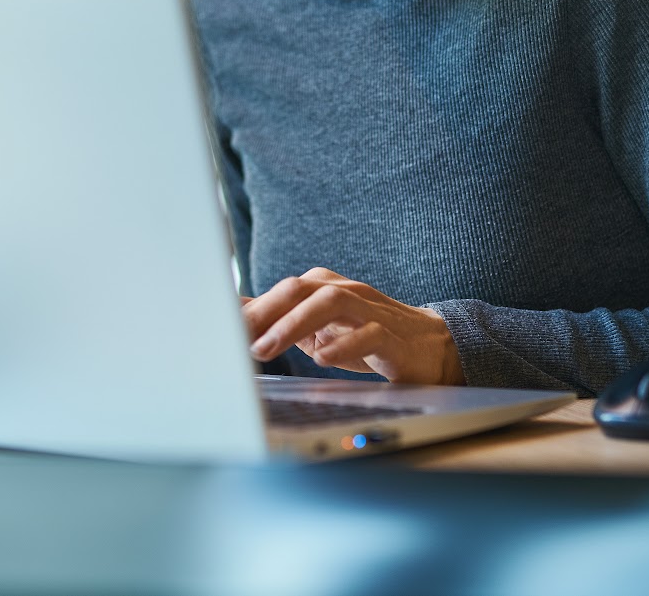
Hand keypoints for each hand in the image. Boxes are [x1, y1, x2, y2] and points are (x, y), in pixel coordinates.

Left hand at [241, 268, 464, 385]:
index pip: (280, 291)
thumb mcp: (317, 328)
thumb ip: (279, 320)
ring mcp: (370, 311)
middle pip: (300, 288)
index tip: (219, 328)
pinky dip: (343, 346)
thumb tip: (234, 312)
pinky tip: (322, 360)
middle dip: (264, 311)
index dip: (249, 308)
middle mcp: (344, 292)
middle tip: (237, 338)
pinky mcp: (393, 337)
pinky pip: (368, 334)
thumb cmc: (365, 336)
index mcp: (323, 288)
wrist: (429, 347)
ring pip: (330, 302)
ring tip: (267, 348)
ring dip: (293, 324)